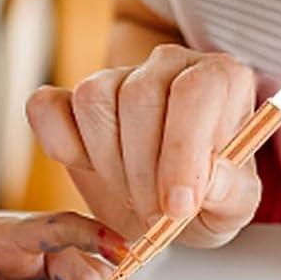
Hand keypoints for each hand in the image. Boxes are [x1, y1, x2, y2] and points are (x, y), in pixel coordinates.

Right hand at [26, 45, 261, 247]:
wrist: (166, 200)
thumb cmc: (207, 197)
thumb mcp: (233, 208)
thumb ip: (233, 194)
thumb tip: (210, 179)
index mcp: (221, 78)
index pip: (196, 91)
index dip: (183, 149)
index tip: (178, 206)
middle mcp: (169, 63)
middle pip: (139, 97)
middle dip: (143, 170)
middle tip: (155, 215)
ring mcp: (116, 74)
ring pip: (93, 100)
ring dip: (108, 162)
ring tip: (132, 193)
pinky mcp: (70, 96)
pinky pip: (47, 106)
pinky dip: (59, 144)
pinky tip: (88, 167)